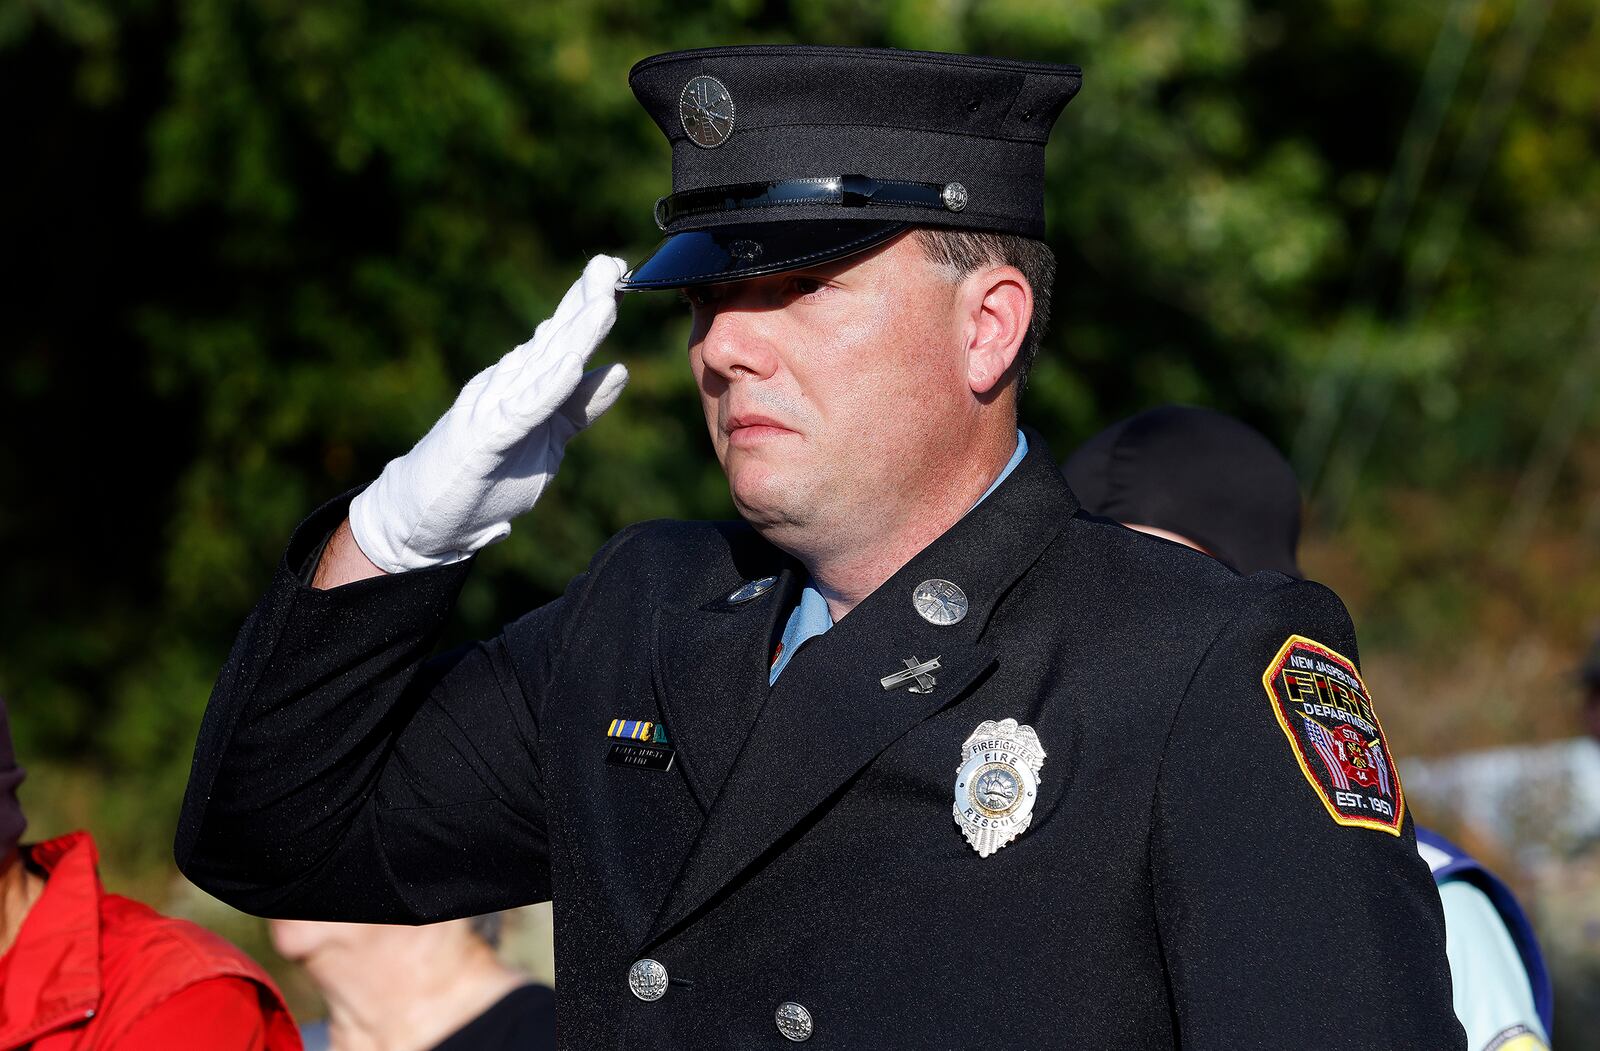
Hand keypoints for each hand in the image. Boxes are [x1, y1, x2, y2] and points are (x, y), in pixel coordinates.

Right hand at [349, 255, 629, 571]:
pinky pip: (522, 410)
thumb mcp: (546, 438)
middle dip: (585, 300)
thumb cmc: (485, 478)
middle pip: (554, 338)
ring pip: (541, 364)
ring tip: (603, 300)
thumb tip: (620, 370)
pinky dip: (547, 387)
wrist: (424, 516)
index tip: (621, 273)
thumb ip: (579, 406)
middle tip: (612, 263)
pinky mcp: (484, 439)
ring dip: (573, 332)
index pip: (563, 338)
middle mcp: (508, 385)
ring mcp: (493, 409)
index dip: (591, 305)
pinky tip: (569, 364)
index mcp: (526, 384)